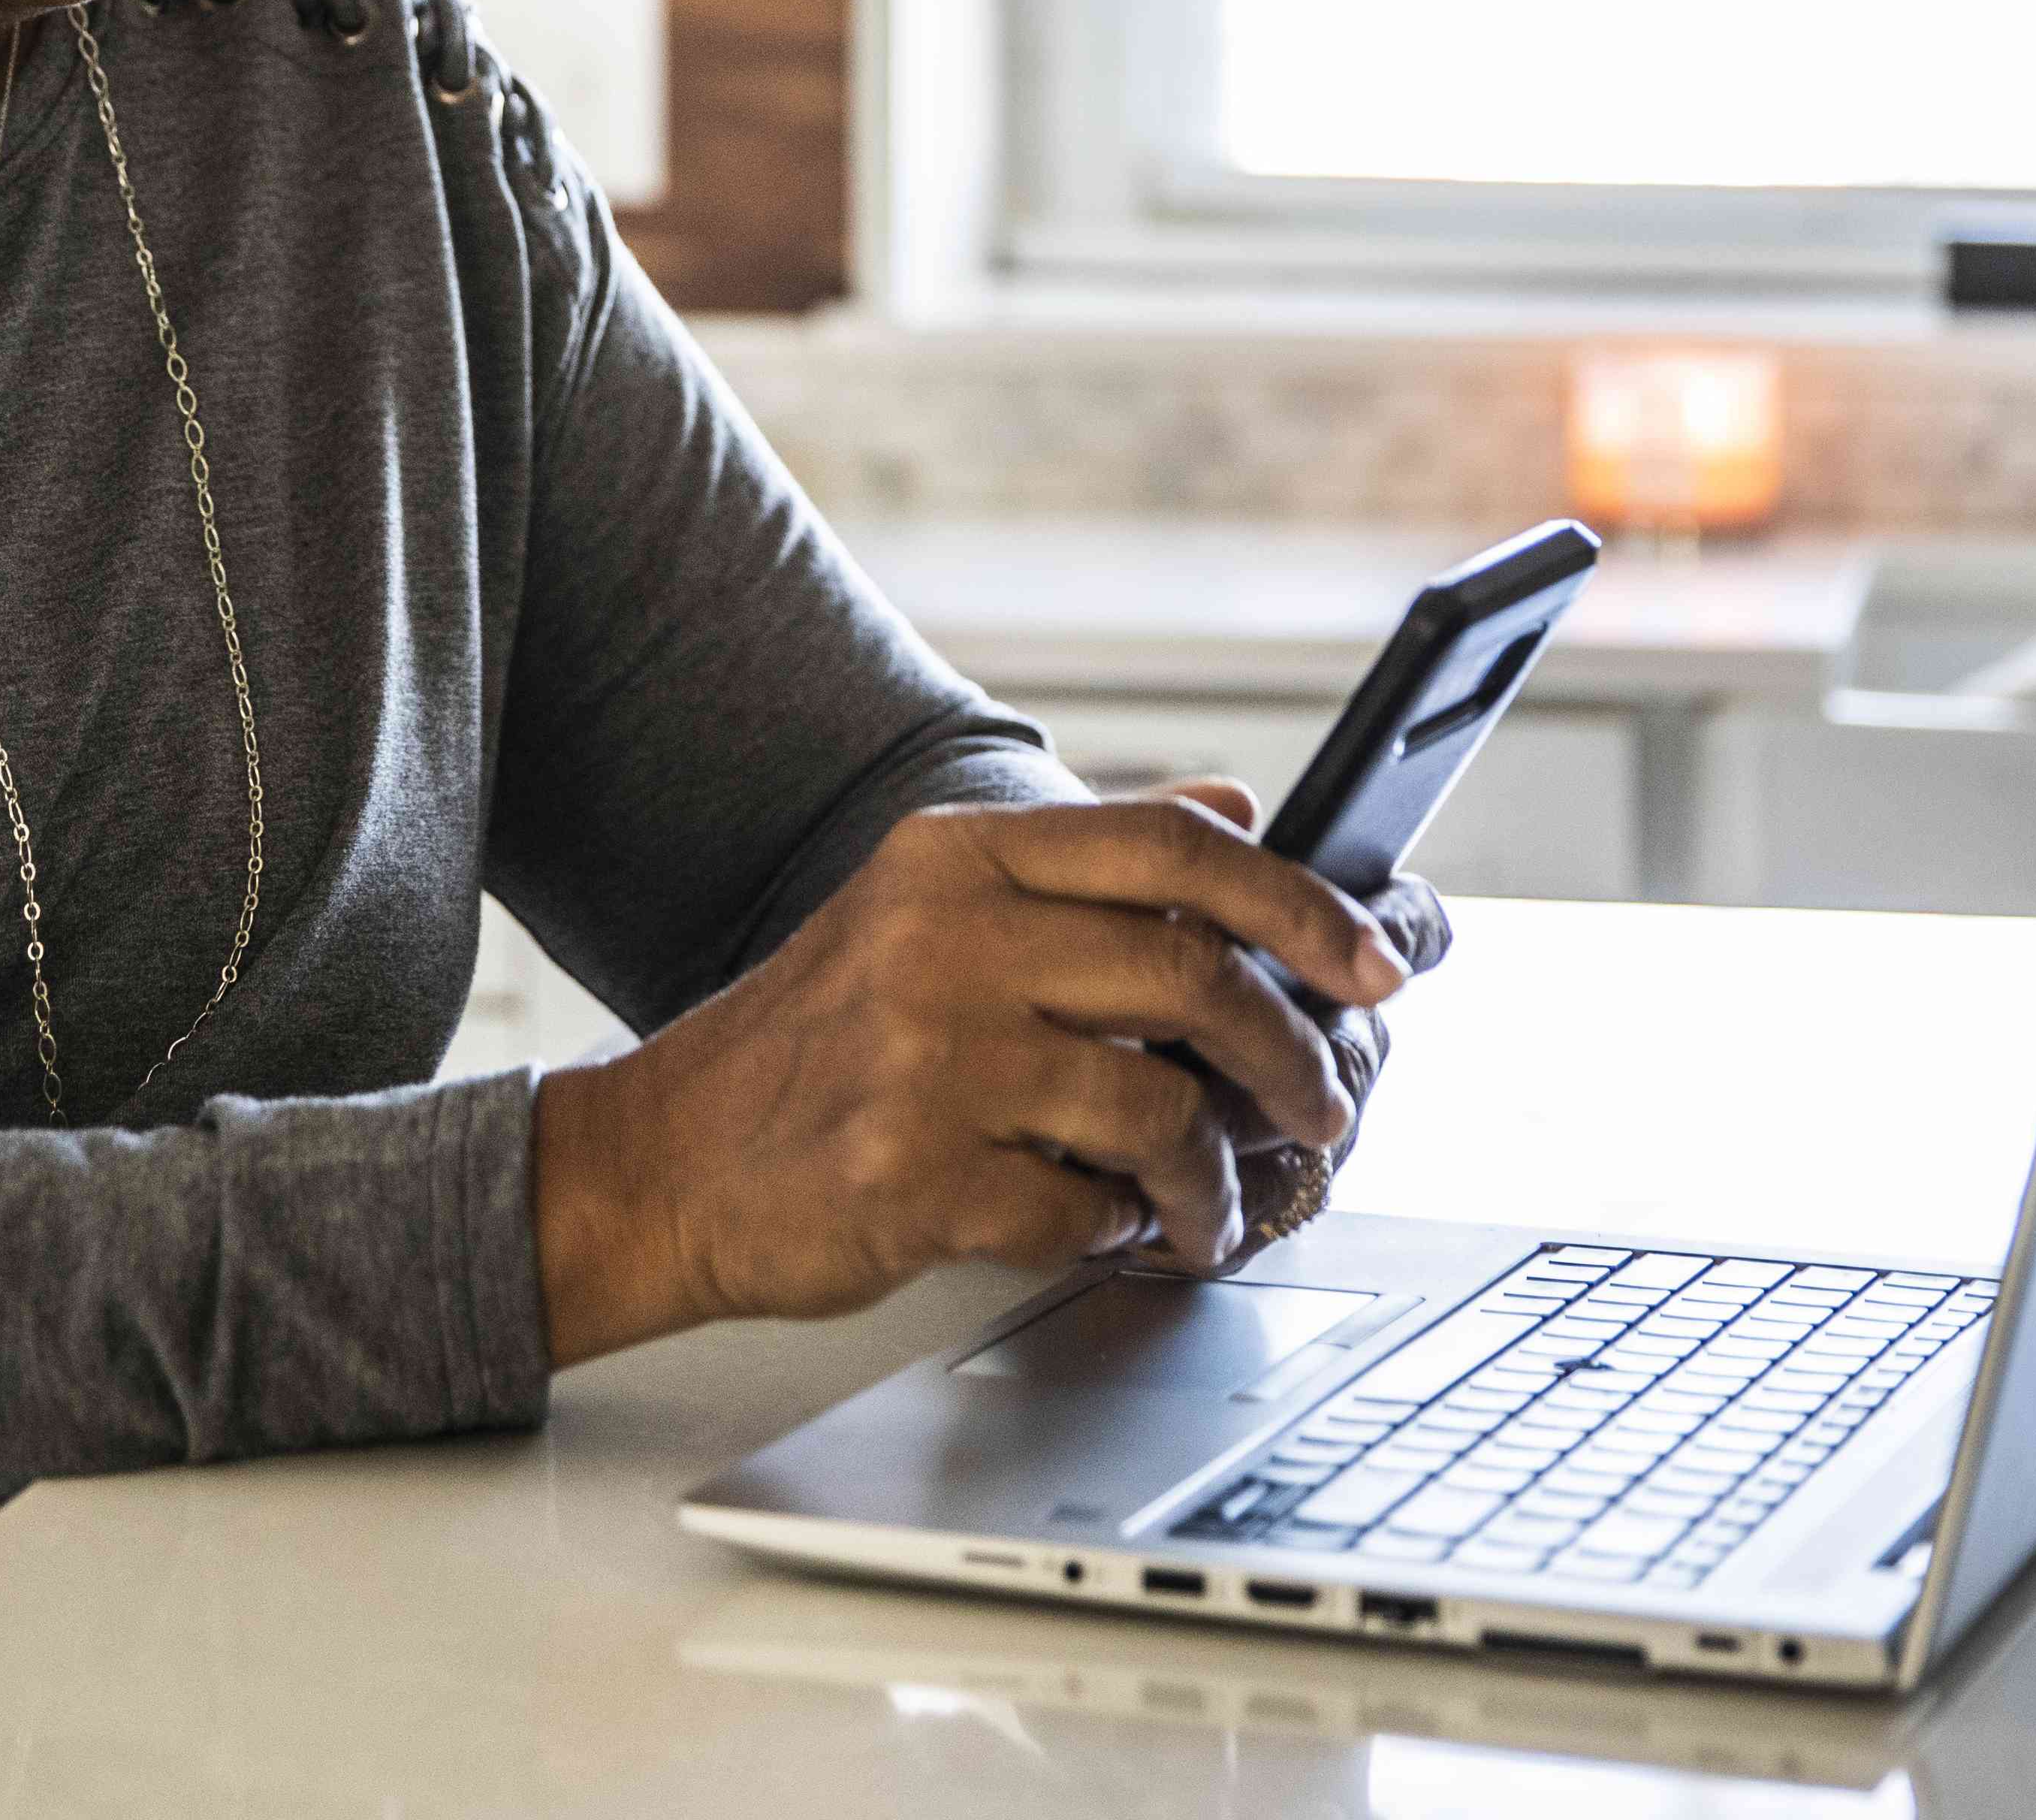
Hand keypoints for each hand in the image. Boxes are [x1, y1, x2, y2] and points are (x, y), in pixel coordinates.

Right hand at [527, 783, 1415, 1364]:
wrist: (659, 1162)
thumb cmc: (818, 1043)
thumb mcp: (928, 907)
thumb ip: (1082, 861)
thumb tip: (1237, 807)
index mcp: (956, 857)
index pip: (1176, 848)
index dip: (1300, 906)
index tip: (1375, 964)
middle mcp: (942, 939)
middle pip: (1194, 979)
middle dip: (1295, 1058)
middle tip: (1327, 1105)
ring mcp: (924, 1060)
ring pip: (1158, 1112)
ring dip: (1219, 1175)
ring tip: (1220, 1204)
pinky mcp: (911, 1178)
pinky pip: (1083, 1211)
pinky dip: (1121, 1229)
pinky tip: (1113, 1227)